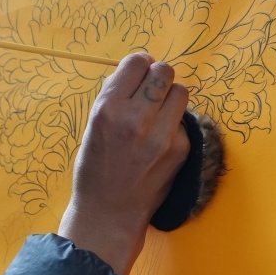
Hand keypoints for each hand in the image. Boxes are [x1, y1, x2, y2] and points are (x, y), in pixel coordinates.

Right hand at [57, 53, 190, 274]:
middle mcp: (135, 117)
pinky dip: (173, 126)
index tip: (140, 74)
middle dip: (158, 77)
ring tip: (158, 115)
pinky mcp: (179, 149)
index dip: (140, 65)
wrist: (109, 212)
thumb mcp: (92, 126)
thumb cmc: (95, 168)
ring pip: (181, 92)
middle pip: (164, 71)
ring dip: (170, 98)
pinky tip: (160, 142)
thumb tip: (135, 71)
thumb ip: (113, 97)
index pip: (136, 62)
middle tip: (152, 93)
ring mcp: (161, 134)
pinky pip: (183, 121)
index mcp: (108, 108)